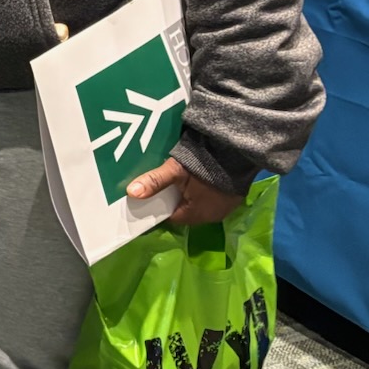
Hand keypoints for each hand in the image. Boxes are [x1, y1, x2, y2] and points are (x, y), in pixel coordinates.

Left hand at [126, 157, 244, 226]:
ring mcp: (227, 206)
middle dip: (176, 200)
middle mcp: (213, 216)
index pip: (172, 217)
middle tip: (167, 184)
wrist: (236, 151)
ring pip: (201, 204)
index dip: (161, 207)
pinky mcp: (235, 195)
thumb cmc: (203, 164)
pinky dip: (205, 189)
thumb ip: (154, 182)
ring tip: (182, 180)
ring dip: (192, 194)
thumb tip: (131, 193)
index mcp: (197, 215)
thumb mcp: (175, 171)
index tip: (153, 196)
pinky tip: (200, 177)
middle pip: (186, 211)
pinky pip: (214, 196)